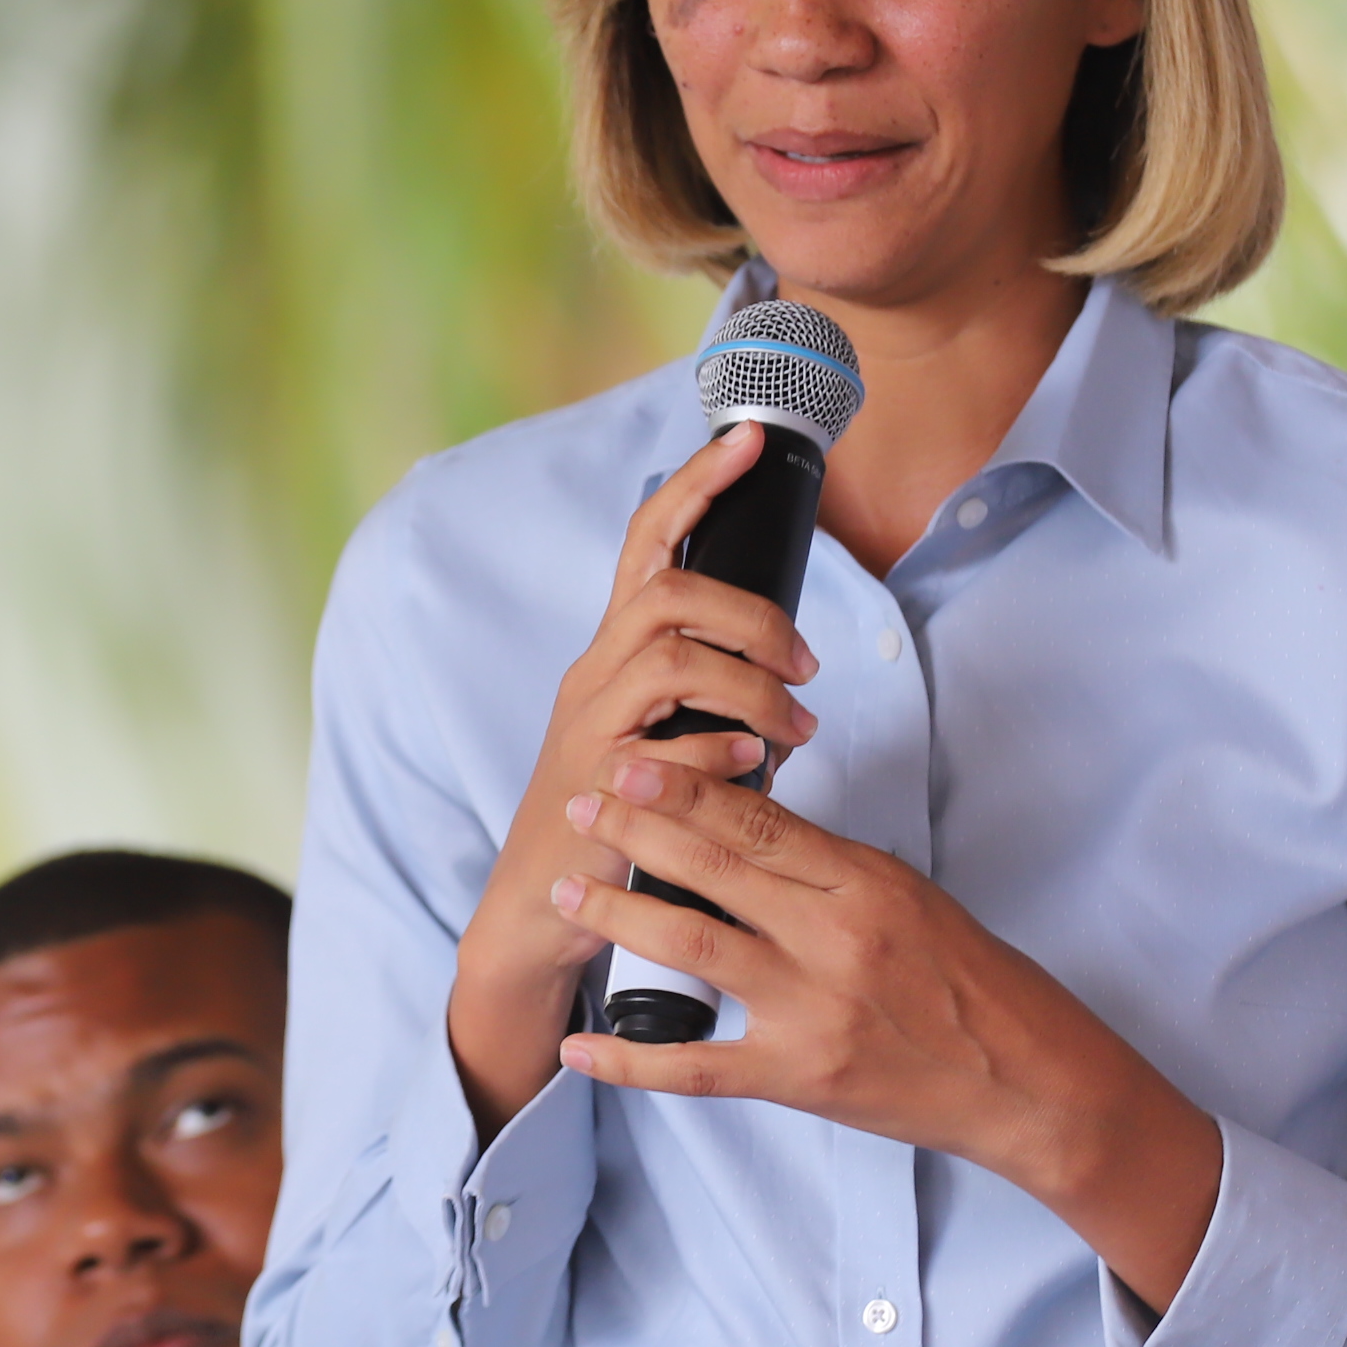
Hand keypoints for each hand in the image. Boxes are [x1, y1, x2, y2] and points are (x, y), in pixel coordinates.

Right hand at [450, 422, 823, 1135]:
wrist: (542, 907)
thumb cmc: (620, 816)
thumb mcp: (658, 733)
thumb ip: (703, 689)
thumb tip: (784, 658)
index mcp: (613, 654)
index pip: (647, 544)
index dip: (694, 485)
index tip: (744, 438)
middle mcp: (593, 679)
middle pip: (666, 596)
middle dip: (751, 615)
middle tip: (804, 664)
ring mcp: (591, 734)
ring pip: (671, 661)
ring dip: (750, 688)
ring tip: (795, 729)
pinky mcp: (598, 792)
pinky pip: (666, 750)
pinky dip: (721, 751)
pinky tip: (752, 768)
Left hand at [547, 748, 1226, 1313]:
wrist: (1029, 1080)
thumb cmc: (973, 982)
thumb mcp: (911, 896)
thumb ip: (829, 867)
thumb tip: (751, 823)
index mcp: (864, 883)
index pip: (757, 818)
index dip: (683, 786)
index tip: (630, 762)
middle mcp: (833, 938)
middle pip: (712, 868)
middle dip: (634, 830)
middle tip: (580, 804)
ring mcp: (812, 1010)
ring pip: (691, 947)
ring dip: (616, 914)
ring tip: (567, 888)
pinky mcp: (798, 1078)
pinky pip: (697, 1067)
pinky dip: (630, 1059)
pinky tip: (578, 1045)